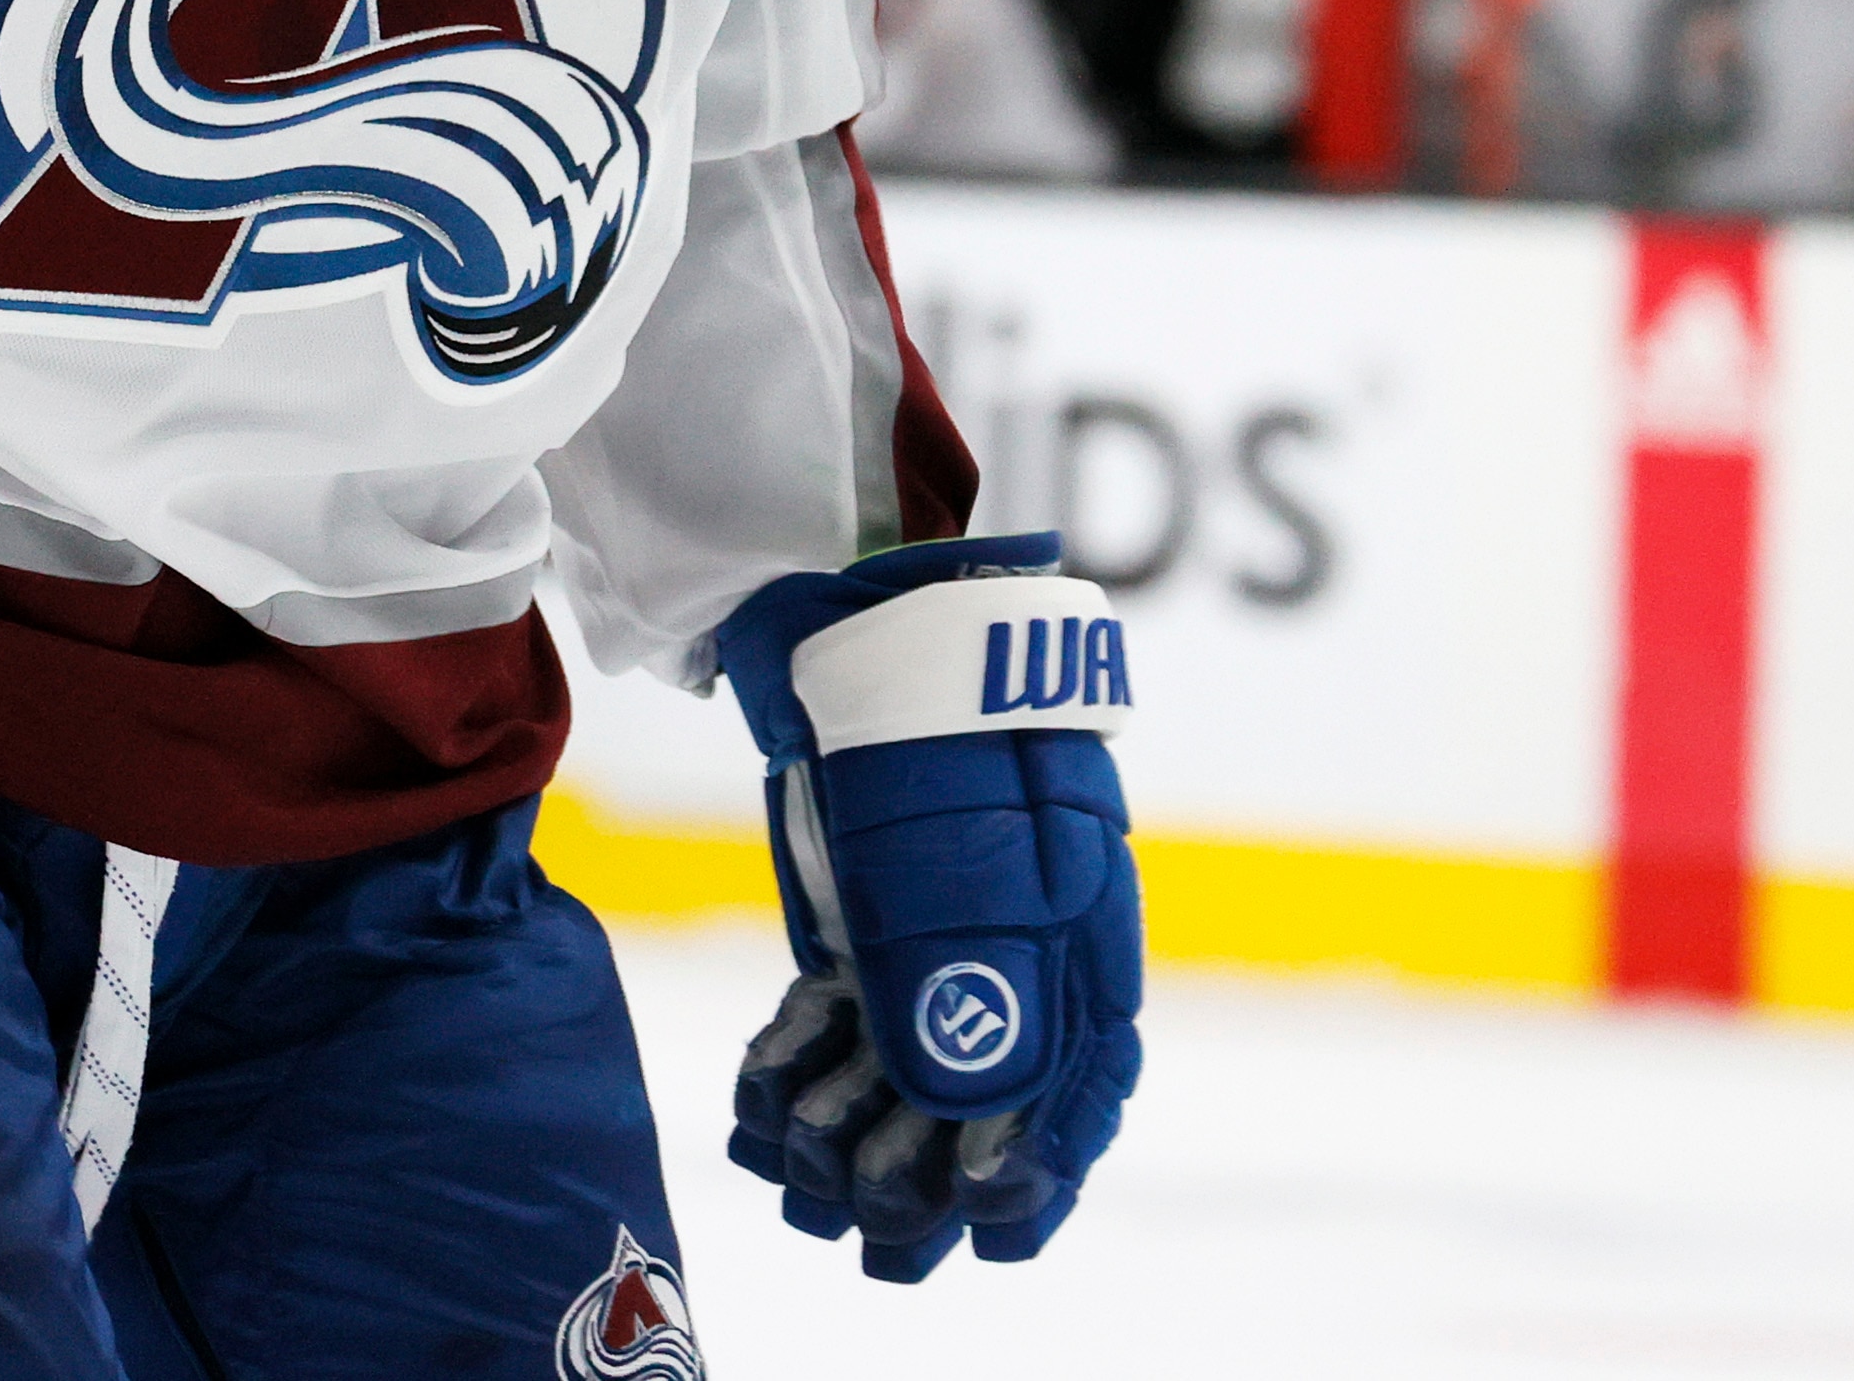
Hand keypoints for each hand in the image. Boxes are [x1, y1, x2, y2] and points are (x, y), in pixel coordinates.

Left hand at [715, 534, 1144, 1279]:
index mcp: (1080, 924)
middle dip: (939, 1174)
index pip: (1089, 1072)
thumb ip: (966, 991)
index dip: (1050, 1158)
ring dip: (861, 1130)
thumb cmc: (927, 720)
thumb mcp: (954, 862)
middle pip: (999, 1087)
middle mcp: (1022, 936)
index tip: (996, 1219)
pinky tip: (764, 1102)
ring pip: (915, 1062)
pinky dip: (815, 1064)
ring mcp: (943, 922)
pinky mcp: (871, 908)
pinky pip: (854, 1014)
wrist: (852, 609)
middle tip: (881, 1244)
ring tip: (798, 1173)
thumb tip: (969, 1125)